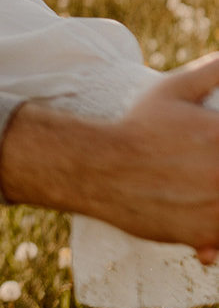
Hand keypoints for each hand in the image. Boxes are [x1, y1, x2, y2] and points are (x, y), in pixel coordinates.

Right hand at [0, 52, 218, 260]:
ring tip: (203, 189)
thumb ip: (211, 72)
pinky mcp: (204, 235)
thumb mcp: (174, 90)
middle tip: (210, 169)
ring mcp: (217, 208)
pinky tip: (203, 214)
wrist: (100, 168)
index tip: (217, 148)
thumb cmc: (138, 126)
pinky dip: (216, 234)